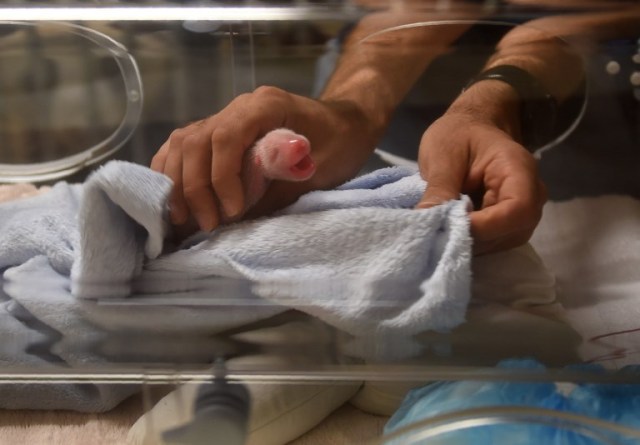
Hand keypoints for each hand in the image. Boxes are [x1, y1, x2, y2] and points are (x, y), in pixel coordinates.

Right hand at [151, 86, 377, 232]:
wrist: (345, 124)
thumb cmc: (339, 145)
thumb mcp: (319, 169)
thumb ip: (277, 187)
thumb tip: (236, 216)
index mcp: (266, 105)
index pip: (226, 137)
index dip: (222, 177)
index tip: (233, 211)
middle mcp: (239, 106)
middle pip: (196, 141)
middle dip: (196, 188)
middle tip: (209, 225)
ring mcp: (225, 116)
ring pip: (182, 143)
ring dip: (178, 183)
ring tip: (183, 220)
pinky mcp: (218, 131)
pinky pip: (182, 146)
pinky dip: (173, 172)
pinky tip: (173, 198)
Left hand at [416, 112, 546, 254]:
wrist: (469, 128)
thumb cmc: (458, 135)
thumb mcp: (443, 154)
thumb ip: (440, 187)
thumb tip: (427, 220)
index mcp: (519, 170)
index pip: (518, 209)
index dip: (486, 226)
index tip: (449, 227)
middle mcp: (530, 195)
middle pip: (512, 231)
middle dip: (473, 237)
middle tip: (436, 232)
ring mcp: (521, 213)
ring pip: (501, 242)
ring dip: (469, 242)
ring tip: (439, 231)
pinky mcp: (506, 224)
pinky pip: (492, 242)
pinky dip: (468, 241)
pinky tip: (447, 232)